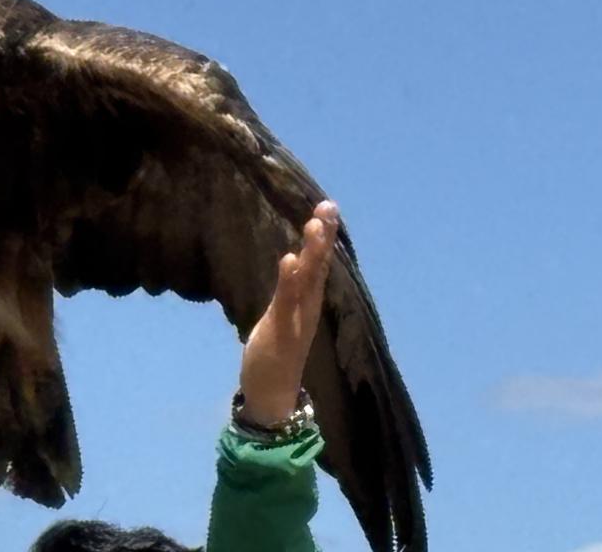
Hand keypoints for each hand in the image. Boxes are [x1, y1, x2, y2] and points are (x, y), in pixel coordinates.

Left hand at [237, 200, 338, 426]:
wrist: (272, 396)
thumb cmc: (275, 353)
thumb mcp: (280, 315)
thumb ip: (287, 289)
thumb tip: (293, 259)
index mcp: (307, 303)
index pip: (318, 264)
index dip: (324, 236)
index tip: (328, 207)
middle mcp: (308, 309)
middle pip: (318, 267)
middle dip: (324, 237)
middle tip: (329, 206)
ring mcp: (297, 320)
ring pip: (307, 281)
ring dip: (313, 252)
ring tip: (315, 224)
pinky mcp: (282, 332)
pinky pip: (286, 303)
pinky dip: (290, 281)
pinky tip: (291, 258)